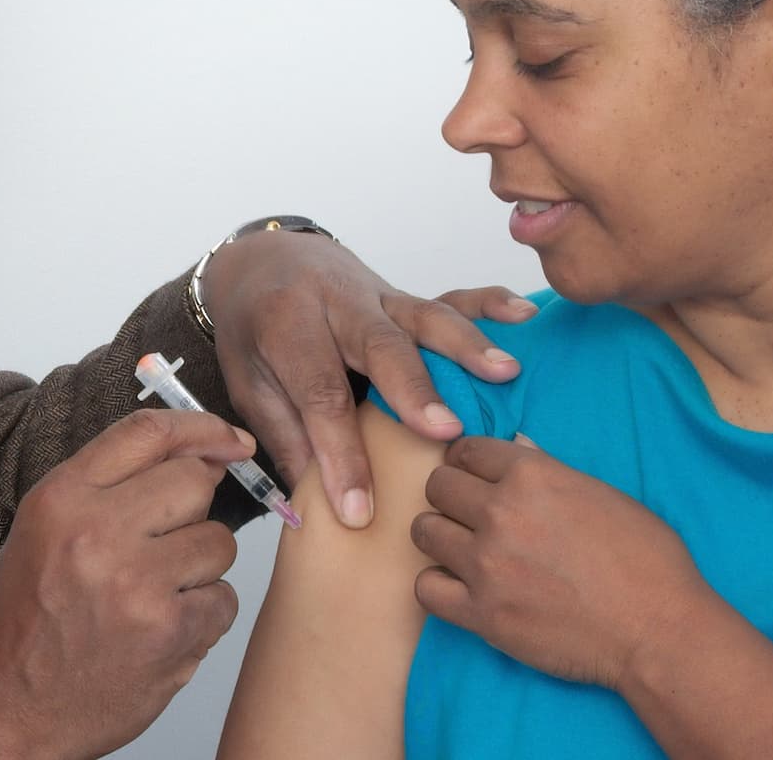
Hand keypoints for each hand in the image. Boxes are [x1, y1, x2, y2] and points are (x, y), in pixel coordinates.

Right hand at [0, 409, 249, 759]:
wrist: (8, 706)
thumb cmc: (29, 616)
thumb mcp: (45, 528)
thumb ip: (111, 485)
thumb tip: (200, 455)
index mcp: (62, 498)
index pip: (149, 432)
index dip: (201, 428)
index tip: (230, 439)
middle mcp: (97, 532)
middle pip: (194, 482)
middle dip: (194, 510)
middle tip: (168, 543)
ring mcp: (136, 583)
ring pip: (219, 542)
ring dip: (200, 567)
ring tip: (154, 594)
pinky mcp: (170, 632)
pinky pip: (224, 599)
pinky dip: (204, 616)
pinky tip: (161, 629)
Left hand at [199, 227, 534, 527]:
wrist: (264, 262)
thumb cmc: (255, 331)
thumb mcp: (250, 383)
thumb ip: (285, 438)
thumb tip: (315, 507)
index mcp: (285, 326)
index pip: (320, 395)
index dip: (341, 455)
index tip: (359, 510)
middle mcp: (336, 304)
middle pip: (379, 347)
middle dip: (413, 390)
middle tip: (445, 433)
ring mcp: (378, 296)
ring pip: (424, 317)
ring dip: (467, 346)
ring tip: (505, 373)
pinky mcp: (406, 296)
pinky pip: (450, 295)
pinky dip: (488, 303)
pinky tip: (522, 315)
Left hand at [410, 435, 710, 689]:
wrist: (659, 629)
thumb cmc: (647, 560)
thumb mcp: (603, 494)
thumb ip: (549, 470)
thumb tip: (515, 446)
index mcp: (532, 475)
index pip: (467, 450)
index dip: (466, 461)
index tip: (470, 475)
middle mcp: (501, 513)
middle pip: (438, 486)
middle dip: (450, 495)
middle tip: (466, 513)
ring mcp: (486, 564)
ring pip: (424, 532)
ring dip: (440, 536)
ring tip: (461, 548)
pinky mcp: (481, 613)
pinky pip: (426, 588)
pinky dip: (437, 585)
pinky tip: (458, 587)